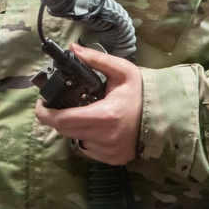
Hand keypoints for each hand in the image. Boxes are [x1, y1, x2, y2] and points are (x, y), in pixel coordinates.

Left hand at [35, 44, 142, 165]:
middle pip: (65, 130)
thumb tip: (73, 48)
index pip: (63, 120)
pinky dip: (86, 138)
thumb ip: (96, 60)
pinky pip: (88, 149)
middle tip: (59, 103)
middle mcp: (106, 138)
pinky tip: (96, 126)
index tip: (41, 103)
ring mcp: (110, 152)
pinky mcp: (114, 160)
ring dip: (73, 127)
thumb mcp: (121, 70)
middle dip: (57, 117)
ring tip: (83, 112)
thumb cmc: (141, 92)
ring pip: (75, 140)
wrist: (166, 116)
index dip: (45, 113)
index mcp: (105, 115)